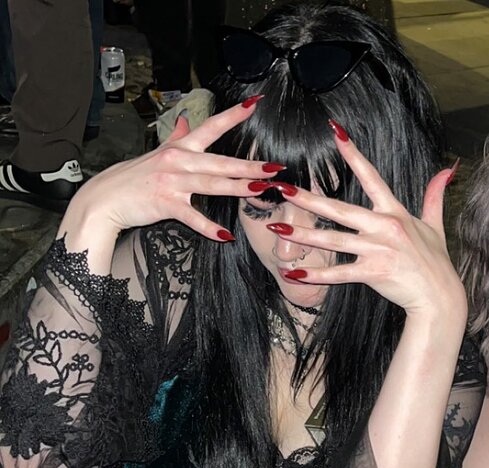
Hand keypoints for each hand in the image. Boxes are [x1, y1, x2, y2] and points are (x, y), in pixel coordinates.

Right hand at [63, 97, 281, 242]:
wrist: (107, 197)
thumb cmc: (135, 177)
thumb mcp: (158, 152)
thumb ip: (177, 137)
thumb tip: (187, 119)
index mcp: (181, 148)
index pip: (211, 128)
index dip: (233, 116)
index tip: (255, 105)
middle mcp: (179, 161)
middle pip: (220, 162)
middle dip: (249, 165)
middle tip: (274, 168)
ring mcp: (172, 182)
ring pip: (211, 184)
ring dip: (237, 187)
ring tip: (260, 190)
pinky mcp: (165, 203)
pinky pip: (191, 216)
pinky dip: (207, 227)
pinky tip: (224, 235)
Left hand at [260, 122, 464, 318]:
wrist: (440, 297)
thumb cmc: (436, 263)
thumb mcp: (435, 226)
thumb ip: (434, 197)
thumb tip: (447, 170)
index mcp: (395, 212)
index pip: (371, 177)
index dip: (353, 154)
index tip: (335, 132)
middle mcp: (384, 227)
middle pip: (340, 210)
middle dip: (309, 199)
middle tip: (283, 189)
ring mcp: (378, 250)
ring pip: (333, 240)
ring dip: (303, 236)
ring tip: (277, 229)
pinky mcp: (374, 273)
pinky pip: (339, 273)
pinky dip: (316, 275)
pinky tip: (295, 274)